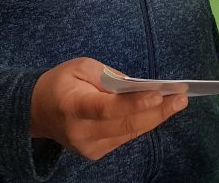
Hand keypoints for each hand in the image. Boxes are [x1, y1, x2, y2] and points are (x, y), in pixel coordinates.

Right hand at [30, 58, 187, 160]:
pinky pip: (125, 137)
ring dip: (155, 117)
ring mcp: (89, 147)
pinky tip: (159, 111)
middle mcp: (81, 132)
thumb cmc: (61, 83)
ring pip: (130, 133)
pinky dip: (143, 123)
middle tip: (181, 98)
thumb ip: (109, 76)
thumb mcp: (81, 67)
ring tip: (178, 102)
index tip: (158, 95)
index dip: (133, 104)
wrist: (37, 111)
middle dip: (157, 111)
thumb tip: (139, 87)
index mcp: (73, 106)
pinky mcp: (96, 152)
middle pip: (125, 124)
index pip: (107, 109)